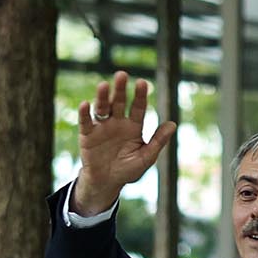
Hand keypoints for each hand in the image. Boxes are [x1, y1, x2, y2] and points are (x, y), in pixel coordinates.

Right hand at [70, 71, 175, 216]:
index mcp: (134, 126)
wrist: (107, 182)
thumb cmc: (128, 170)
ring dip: (103, 97)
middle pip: (119, 102)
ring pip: (102, 108)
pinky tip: (85, 104)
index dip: (140, 95)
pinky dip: (85, 113)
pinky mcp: (87, 135)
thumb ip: (158, 141)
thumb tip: (173, 124)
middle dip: (120, 89)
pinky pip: (86, 122)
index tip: (142, 83)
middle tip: (122, 74)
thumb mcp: (146, 158)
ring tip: (104, 86)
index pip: (138, 107)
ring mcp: (102, 127)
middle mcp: (118, 122)